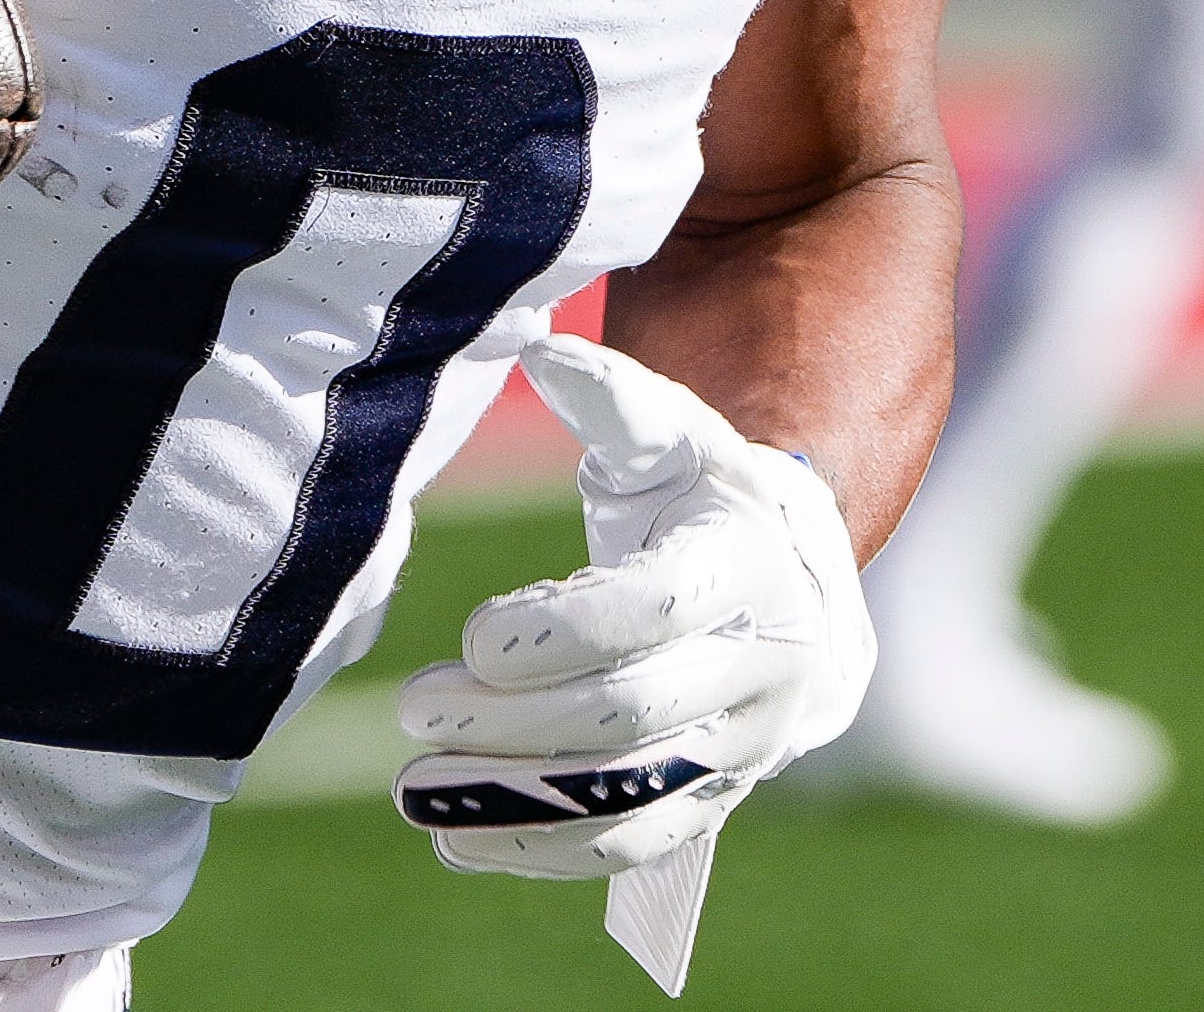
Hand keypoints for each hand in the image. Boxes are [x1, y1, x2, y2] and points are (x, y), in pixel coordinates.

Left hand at [391, 335, 874, 880]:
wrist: (792, 589)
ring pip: (626, 797)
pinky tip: (457, 837)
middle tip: (413, 706)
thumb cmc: (704, 499)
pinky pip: (631, 845)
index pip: (657, 613)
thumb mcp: (673, 436)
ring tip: (411, 788)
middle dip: (510, 720)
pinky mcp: (712, 803)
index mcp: (747, 568)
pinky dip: (542, 854)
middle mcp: (761, 670)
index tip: (473, 634)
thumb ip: (613, 398)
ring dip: (511, 803)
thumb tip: (541, 349)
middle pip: (629, 717)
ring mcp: (742, 749)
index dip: (560, 631)